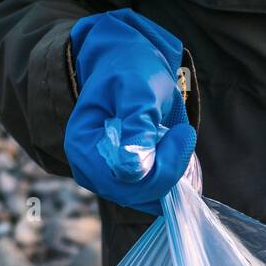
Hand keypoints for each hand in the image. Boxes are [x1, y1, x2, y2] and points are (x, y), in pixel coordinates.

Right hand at [64, 9, 196, 213]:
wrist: (126, 65)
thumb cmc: (131, 71)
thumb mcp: (138, 90)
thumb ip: (137, 126)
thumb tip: (132, 168)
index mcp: (82, 146)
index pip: (126, 178)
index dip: (162, 164)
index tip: (183, 132)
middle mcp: (88, 170)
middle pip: (137, 193)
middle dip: (169, 169)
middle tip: (183, 134)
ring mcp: (105, 180)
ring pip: (147, 199)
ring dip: (170, 173)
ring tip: (176, 139)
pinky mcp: (123, 184)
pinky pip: (151, 197)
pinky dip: (169, 179)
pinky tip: (174, 152)